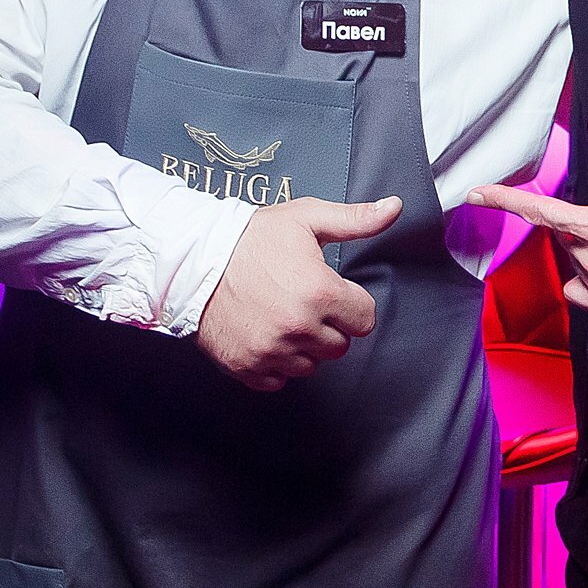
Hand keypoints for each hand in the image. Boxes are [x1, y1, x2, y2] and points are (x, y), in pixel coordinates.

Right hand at [197, 194, 401, 390]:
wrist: (192, 259)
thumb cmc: (251, 238)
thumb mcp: (306, 219)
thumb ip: (355, 220)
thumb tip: (394, 208)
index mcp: (320, 293)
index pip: (364, 320)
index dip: (351, 304)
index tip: (333, 293)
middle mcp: (299, 327)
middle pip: (339, 346)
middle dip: (329, 326)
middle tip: (304, 302)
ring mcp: (271, 351)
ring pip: (311, 366)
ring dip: (304, 346)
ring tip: (283, 316)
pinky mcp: (247, 367)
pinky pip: (279, 379)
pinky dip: (276, 362)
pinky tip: (265, 334)